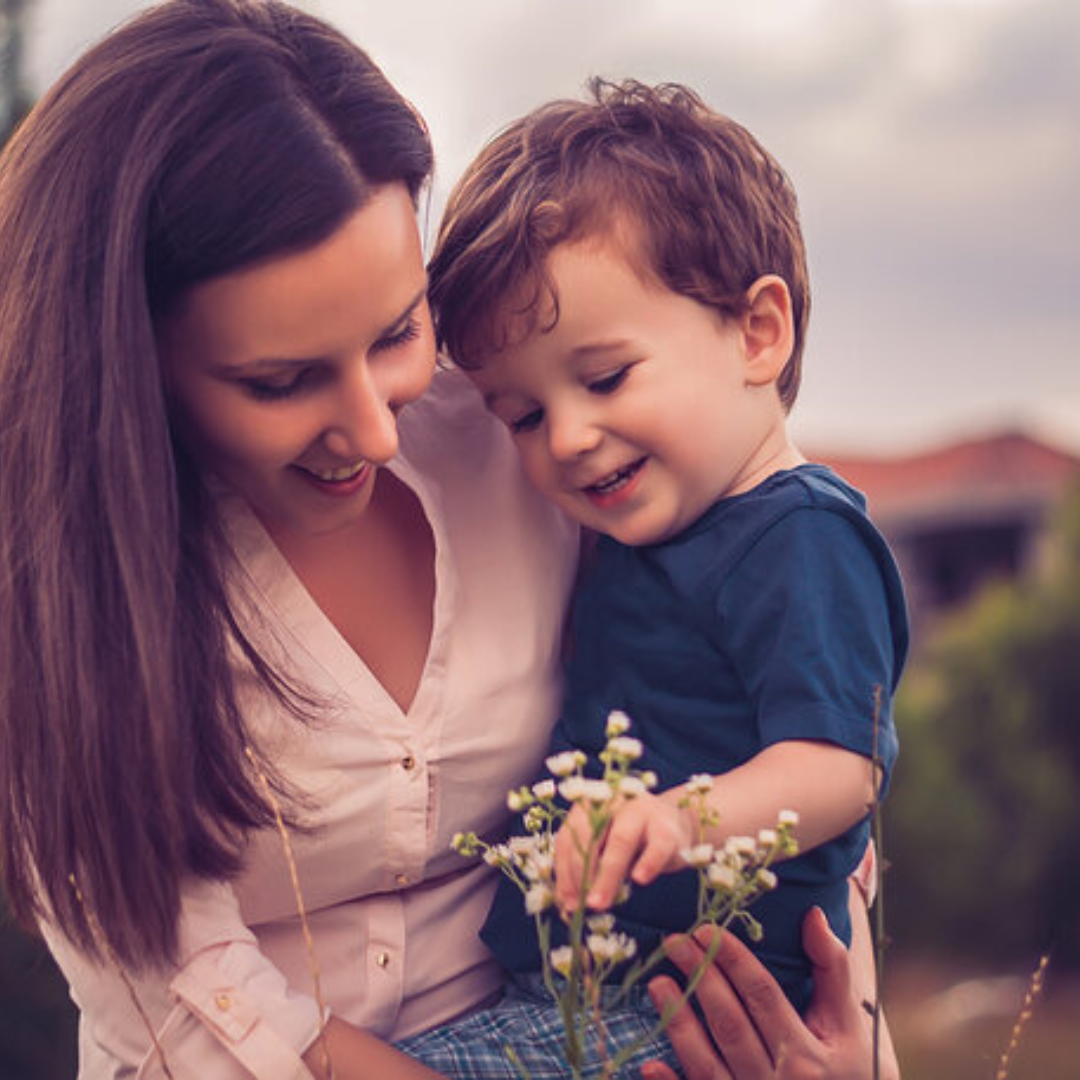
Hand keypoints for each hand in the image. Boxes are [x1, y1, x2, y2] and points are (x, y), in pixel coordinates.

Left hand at [554, 791, 693, 911]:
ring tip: (599, 903)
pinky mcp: (667, 829)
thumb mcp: (605, 849)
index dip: (563, 872)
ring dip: (606, 876)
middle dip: (580, 873)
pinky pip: (656, 848)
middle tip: (578, 906)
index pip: (568, 838)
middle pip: (590, 837)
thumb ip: (587, 870)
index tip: (565, 901)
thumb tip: (568, 903)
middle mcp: (612, 803)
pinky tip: (639, 879)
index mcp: (590, 806)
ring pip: (620, 842)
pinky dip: (647, 863)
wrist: (677, 824)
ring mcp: (642, 812)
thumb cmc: (633, 840)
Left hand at [641, 907, 898, 1079]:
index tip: (706, 929)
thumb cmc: (847, 1069)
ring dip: (679, 1024)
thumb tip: (812, 914)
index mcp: (807, 1055)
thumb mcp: (848, 1024)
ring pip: (707, 1065)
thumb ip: (832, 969)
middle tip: (673, 942)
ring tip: (657, 984)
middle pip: (730, 1024)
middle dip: (701, 979)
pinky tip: (649, 1063)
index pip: (762, 996)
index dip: (733, 959)